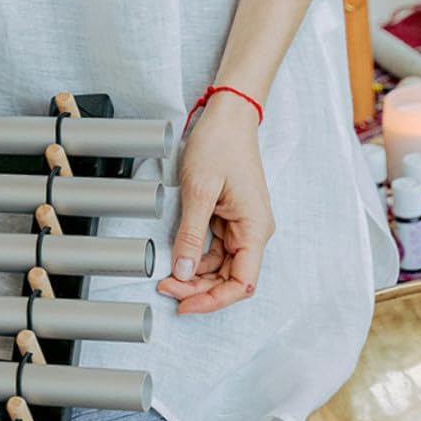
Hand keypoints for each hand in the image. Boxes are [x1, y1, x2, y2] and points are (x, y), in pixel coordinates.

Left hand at [156, 93, 275, 313]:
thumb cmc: (220, 144)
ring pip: (220, 266)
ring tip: (166, 275)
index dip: (214, 300)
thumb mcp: (199, 190)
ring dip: (195, 275)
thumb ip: (191, 234)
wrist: (228, 116)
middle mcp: (253, 231)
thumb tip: (183, 272)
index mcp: (255, 229)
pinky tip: (177, 256)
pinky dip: (195, 256)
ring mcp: (241, 225)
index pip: (242, 283)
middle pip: (229, 278)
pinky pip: (214, 248)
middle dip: (198, 289)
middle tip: (166, 287)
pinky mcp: (229, 217)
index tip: (185, 304)